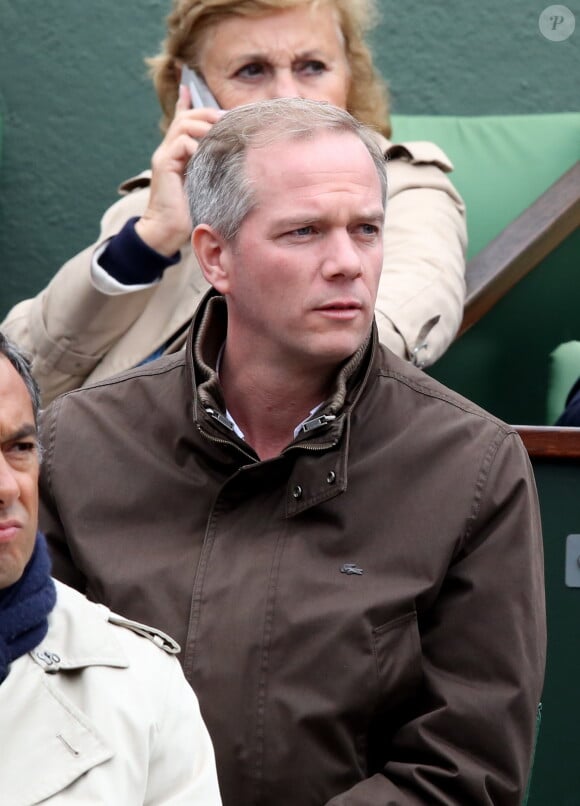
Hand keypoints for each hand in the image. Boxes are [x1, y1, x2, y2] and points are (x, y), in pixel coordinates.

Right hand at [135, 85, 223, 255]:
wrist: (166, 231)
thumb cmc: (189, 212)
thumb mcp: (205, 184)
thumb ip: (212, 167)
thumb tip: (232, 157)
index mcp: (176, 153)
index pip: (180, 120)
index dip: (185, 102)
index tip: (189, 86)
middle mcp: (168, 150)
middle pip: (186, 117)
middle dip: (206, 113)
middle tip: (226, 118)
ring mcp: (164, 156)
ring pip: (183, 125)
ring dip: (204, 126)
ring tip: (219, 134)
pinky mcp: (164, 165)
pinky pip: (181, 143)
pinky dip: (196, 145)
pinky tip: (206, 155)